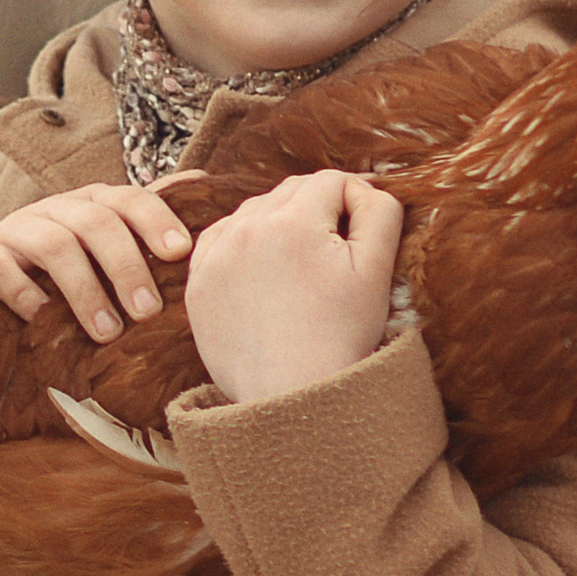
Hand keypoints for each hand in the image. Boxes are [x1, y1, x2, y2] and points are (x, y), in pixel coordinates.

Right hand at [0, 183, 192, 339]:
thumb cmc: (63, 268)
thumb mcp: (105, 244)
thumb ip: (145, 218)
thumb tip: (203, 182)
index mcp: (91, 203)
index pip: (128, 199)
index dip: (156, 220)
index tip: (179, 253)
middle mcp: (55, 209)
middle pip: (95, 223)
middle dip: (125, 266)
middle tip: (147, 311)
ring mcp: (15, 229)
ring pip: (53, 246)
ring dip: (84, 291)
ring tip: (106, 333)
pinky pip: (0, 268)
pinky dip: (24, 294)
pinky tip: (44, 320)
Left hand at [184, 170, 403, 403]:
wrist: (291, 395)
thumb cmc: (340, 335)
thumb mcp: (376, 269)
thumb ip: (378, 210)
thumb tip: (361, 186)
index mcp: (292, 222)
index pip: (329, 181)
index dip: (352, 201)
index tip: (358, 236)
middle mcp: (245, 230)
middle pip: (289, 192)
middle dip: (315, 210)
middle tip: (332, 254)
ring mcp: (215, 257)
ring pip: (252, 213)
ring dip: (277, 224)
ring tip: (299, 267)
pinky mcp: (198, 284)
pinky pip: (218, 242)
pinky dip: (241, 246)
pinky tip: (262, 272)